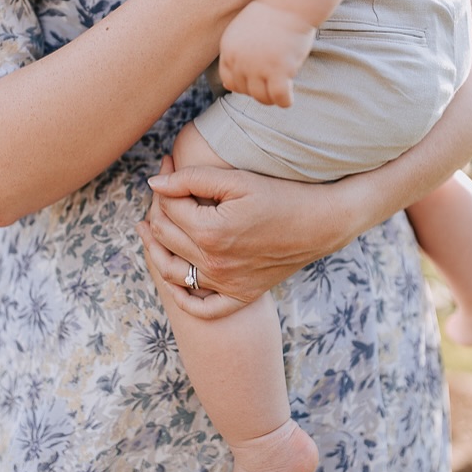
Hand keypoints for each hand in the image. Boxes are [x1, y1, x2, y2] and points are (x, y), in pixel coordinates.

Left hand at [137, 156, 357, 318]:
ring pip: (171, 272)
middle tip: (161, 191)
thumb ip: (192, 179)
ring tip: (149, 230)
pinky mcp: (240, 295)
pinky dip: (182, 296)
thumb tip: (154, 184)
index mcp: (209, 231)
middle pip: (165, 237)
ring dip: (155, 250)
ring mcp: (225, 283)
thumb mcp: (238, 180)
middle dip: (155, 209)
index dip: (163, 182)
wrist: (322, 223)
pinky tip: (174, 279)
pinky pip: (201, 307)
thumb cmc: (281, 195)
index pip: (167, 207)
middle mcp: (213, 262)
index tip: (168, 164)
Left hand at [219, 1, 314, 106]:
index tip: (258, 80)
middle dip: (259, 90)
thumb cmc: (271, 13)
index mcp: (229, 50)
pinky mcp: (279, 71)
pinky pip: (280, 98)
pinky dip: (285, 102)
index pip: (230, 81)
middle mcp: (240, 61)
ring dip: (272, 98)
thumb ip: (237, 54)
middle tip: (273, 85)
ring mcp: (259, 67)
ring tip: (281, 92)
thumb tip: (228, 85)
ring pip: (262, 98)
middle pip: (246, 91)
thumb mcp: (244, 31)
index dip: (244, 85)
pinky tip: (289, 98)